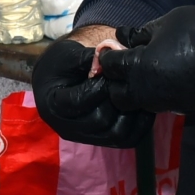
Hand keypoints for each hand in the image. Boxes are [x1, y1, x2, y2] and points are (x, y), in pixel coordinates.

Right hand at [30, 37, 153, 147]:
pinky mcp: (101, 140)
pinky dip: (139, 125)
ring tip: (136, 93)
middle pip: (99, 120)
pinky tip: (142, 106)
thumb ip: (89, 58)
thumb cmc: (60, 64)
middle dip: (116, 99)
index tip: (111, 70)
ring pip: (116, 134)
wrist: (56, 80)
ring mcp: (85, 137)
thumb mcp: (68, 54)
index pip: (78, 101)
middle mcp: (66, 127)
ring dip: (131, 113)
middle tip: (126, 81)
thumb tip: (113, 57)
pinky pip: (126, 139)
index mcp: (52, 105)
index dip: (98, 86)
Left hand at [98, 5, 194, 115]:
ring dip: (137, 89)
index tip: (112, 50)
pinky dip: (157, 93)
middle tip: (125, 64)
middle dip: (117, 81)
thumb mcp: (168, 22)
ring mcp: (169, 103)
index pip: (110, 68)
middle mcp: (151, 92)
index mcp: (141, 68)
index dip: (107, 56)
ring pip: (140, 103)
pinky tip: (167, 76)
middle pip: (119, 95)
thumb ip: (141, 33)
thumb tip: (124, 37)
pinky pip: (162, 103)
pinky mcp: (186, 108)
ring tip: (145, 69)